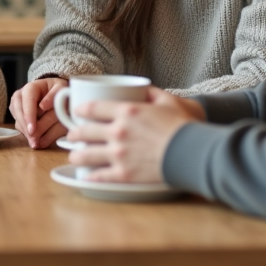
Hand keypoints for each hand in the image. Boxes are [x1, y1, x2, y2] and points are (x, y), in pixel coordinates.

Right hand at [8, 77, 67, 148]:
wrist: (54, 91)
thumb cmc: (58, 89)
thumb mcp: (60, 88)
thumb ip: (54, 95)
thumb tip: (43, 106)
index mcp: (31, 88)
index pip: (27, 101)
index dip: (29, 115)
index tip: (33, 129)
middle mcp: (20, 96)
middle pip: (19, 112)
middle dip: (26, 127)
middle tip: (34, 141)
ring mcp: (17, 107)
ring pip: (18, 121)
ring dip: (26, 133)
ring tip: (35, 144)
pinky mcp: (19, 116)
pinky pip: (20, 126)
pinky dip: (27, 134)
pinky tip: (35, 141)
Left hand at [67, 88, 204, 184]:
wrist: (193, 152)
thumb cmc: (183, 126)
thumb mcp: (168, 101)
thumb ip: (152, 93)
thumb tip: (144, 89)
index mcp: (126, 111)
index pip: (92, 108)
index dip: (80, 110)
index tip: (77, 112)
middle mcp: (118, 131)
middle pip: (84, 131)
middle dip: (74, 134)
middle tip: (72, 136)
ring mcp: (118, 154)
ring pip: (85, 155)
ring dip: (76, 156)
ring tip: (74, 157)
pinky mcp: (124, 174)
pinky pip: (99, 176)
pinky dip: (90, 176)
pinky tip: (86, 176)